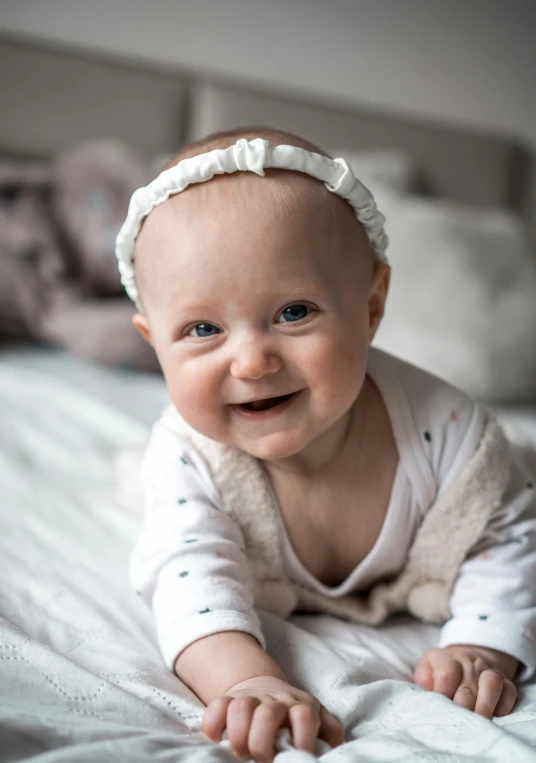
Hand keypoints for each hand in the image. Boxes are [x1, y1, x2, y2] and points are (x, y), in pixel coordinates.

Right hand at [202, 675, 343, 761]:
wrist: (265, 688)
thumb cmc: (294, 714)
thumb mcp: (317, 719)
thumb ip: (329, 732)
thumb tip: (337, 751)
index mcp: (301, 706)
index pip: (304, 716)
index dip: (302, 739)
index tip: (298, 758)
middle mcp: (276, 700)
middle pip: (268, 713)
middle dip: (262, 742)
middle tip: (260, 759)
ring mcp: (250, 697)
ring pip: (241, 707)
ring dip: (238, 735)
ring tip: (240, 752)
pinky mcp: (228, 699)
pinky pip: (216, 706)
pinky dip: (212, 725)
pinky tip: (216, 740)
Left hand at [414, 645, 517, 717]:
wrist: (470, 655)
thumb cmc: (444, 668)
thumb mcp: (428, 667)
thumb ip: (423, 681)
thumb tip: (424, 697)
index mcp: (447, 659)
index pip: (447, 675)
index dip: (443, 695)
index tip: (439, 711)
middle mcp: (469, 663)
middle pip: (468, 686)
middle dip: (463, 708)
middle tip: (456, 722)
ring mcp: (489, 670)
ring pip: (491, 685)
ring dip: (484, 707)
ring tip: (477, 723)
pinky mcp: (505, 680)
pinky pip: (509, 692)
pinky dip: (503, 706)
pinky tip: (494, 716)